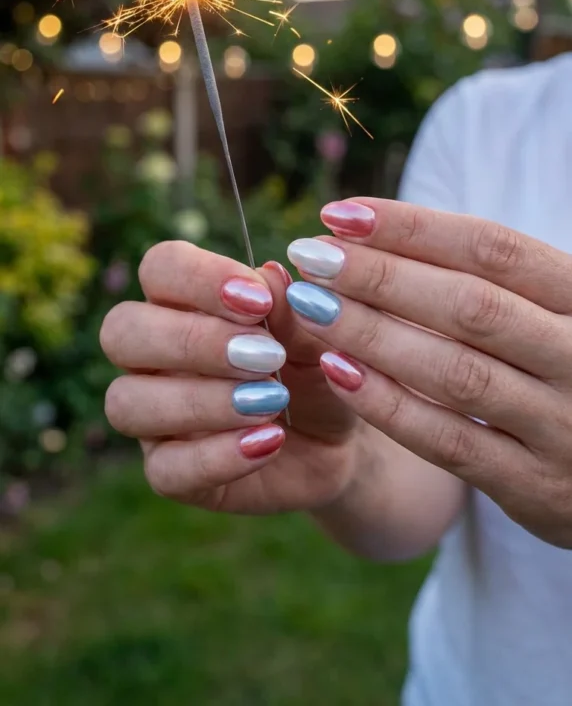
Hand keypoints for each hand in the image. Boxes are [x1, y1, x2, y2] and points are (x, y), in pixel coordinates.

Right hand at [100, 242, 360, 514]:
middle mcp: (152, 356)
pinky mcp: (169, 473)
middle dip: (193, 340)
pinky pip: (163, 469)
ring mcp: (152, 417)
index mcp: (181, 302)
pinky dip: (217, 455)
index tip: (260, 301)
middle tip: (265, 357)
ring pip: (129, 401)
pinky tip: (267, 442)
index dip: (199, 278)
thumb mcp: (318, 336)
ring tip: (271, 401)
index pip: (159, 268)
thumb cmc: (314, 369)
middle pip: (123, 330)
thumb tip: (269, 276)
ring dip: (202, 400)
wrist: (336, 441)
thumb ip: (292, 309)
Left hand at [285, 199, 571, 547]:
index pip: (493, 250)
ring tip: (311, 307)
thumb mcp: (553, 312)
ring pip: (456, 373)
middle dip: (380, 276)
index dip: (412, 228)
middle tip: (310, 256)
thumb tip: (374, 231)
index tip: (340, 215)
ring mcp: (562, 426)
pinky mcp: (534, 486)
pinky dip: (389, 406)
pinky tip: (337, 371)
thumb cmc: (567, 367)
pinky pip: (449, 442)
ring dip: (373, 335)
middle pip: (470, 307)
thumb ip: (488, 279)